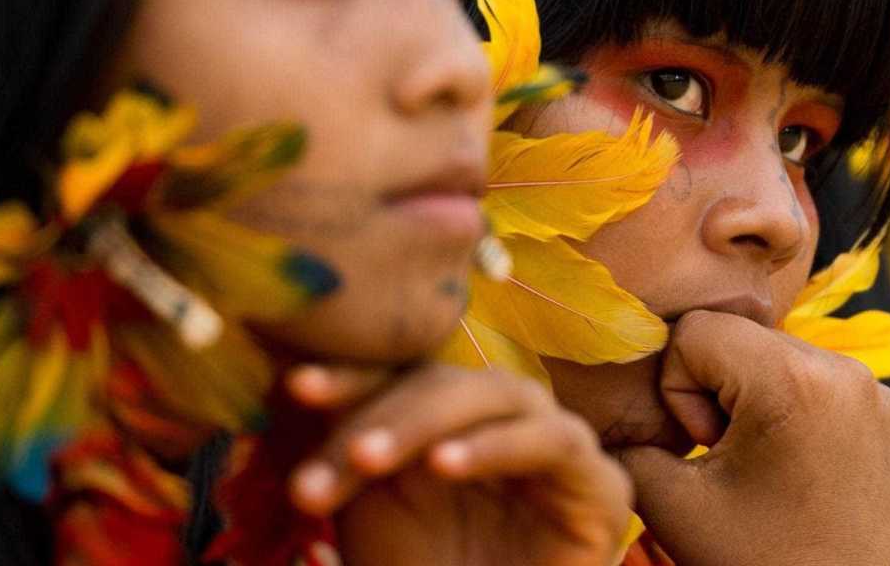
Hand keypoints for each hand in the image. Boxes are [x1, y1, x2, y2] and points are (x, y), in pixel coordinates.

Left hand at [286, 363, 633, 565]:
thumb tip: (290, 385)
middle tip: (331, 458)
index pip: (400, 373)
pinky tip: (444, 464)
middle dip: (376, 414)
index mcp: (447, 417)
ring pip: (492, 394)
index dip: (351, 374)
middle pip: (439, 379)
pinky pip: (551, 440)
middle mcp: (501, 419)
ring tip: (366, 457)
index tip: (295, 387)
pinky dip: (496, 445)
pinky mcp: (599, 483)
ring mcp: (553, 442)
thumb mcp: (369, 517)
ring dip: (424, 419)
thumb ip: (344, 455)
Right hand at [616, 311, 889, 565]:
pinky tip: (806, 474)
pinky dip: (808, 420)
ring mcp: (884, 398)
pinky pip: (833, 391)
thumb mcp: (670, 504)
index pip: (697, 331)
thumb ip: (631, 441)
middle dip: (722, 394)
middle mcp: (849, 373)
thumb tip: (616, 404)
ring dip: (764, 403)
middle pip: (746, 340)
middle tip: (732, 463)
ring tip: (769, 471)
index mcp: (793, 380)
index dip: (679, 390)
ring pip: (788, 362)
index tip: (705, 451)